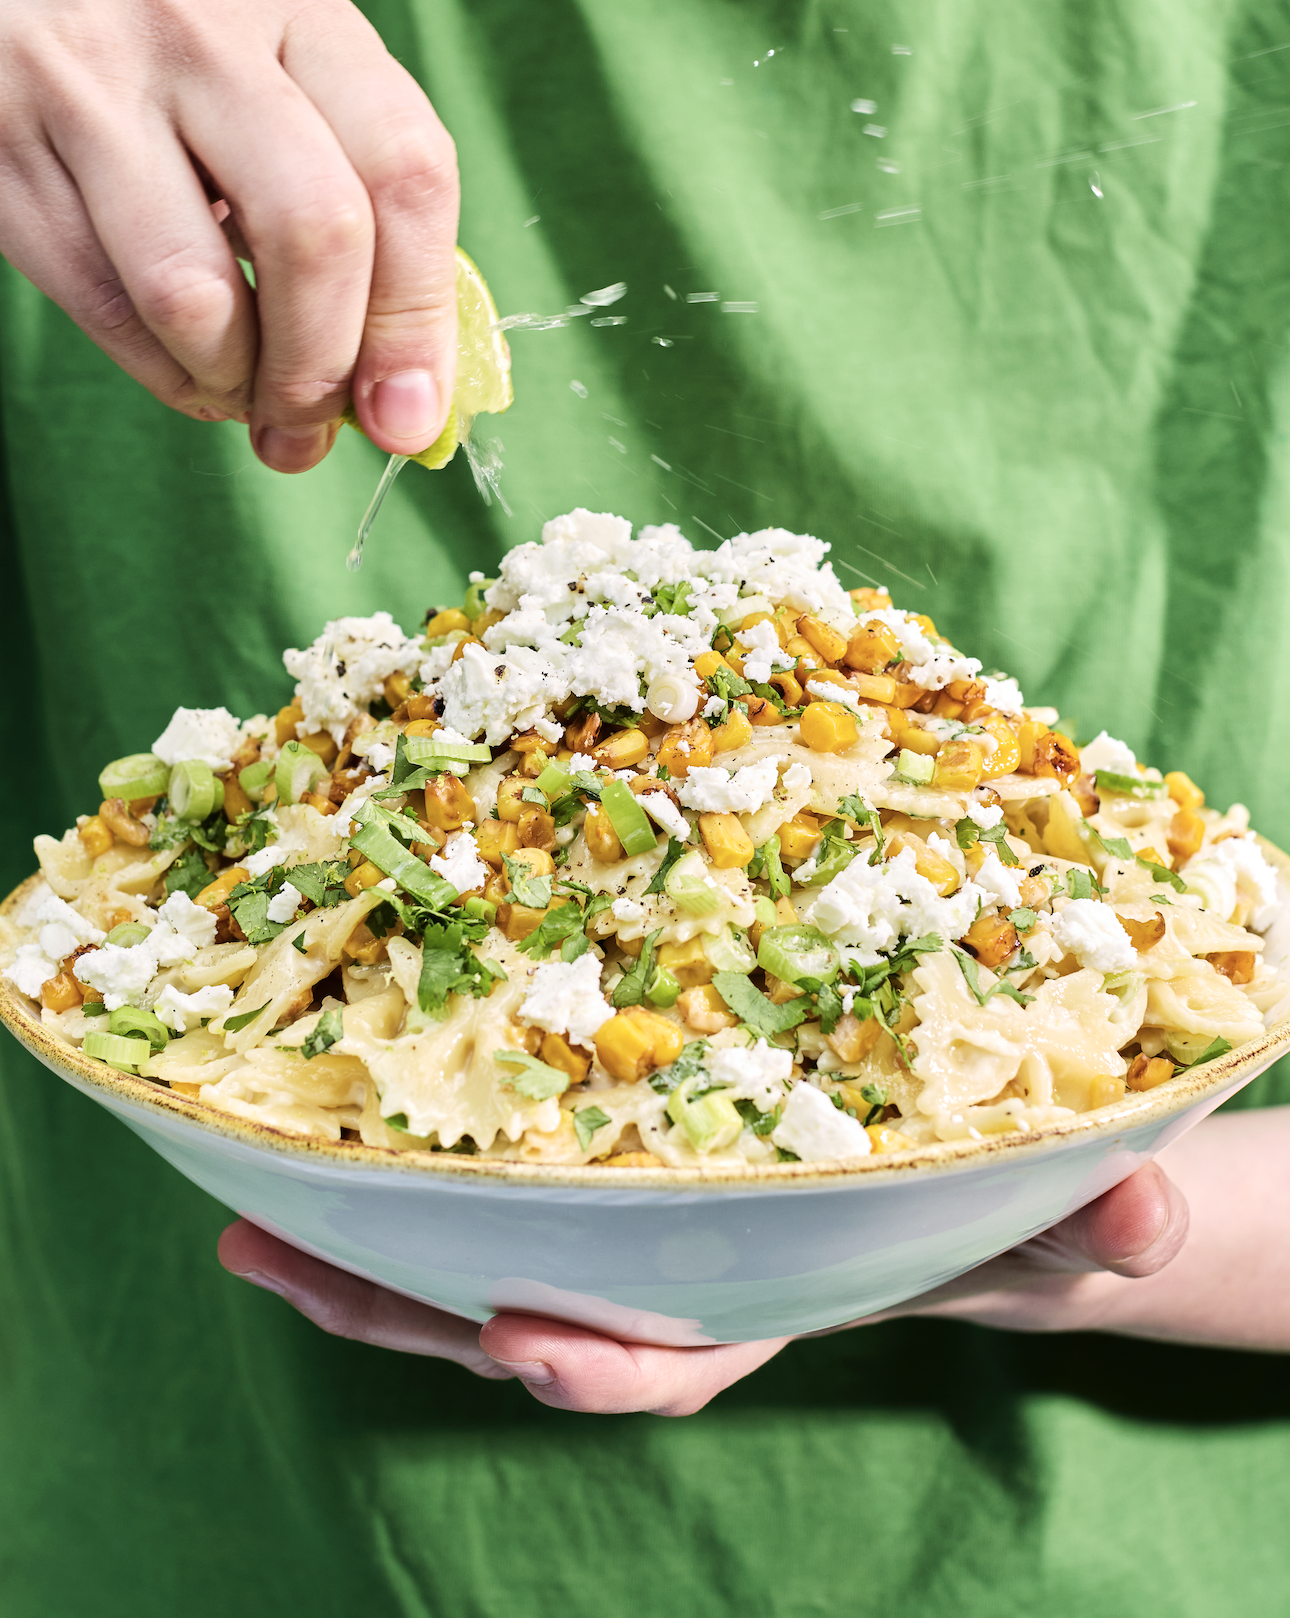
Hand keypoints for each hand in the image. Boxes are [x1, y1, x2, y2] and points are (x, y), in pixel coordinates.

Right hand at [0, 0, 457, 471]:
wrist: (4, 11)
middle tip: (309, 417)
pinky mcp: (11, 151)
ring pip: (199, 295)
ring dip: (234, 381)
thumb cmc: (182, 96)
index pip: (407, 173)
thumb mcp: (289, 122)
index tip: (407, 414)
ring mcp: (95, 84)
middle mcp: (205, 36)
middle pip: (315, 234)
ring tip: (240, 387)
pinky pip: (109, 312)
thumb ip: (363, 245)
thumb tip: (402, 412)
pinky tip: (183, 367)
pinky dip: (165, 376)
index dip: (416, 319)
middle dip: (322, 367)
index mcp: (308, 25)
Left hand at [217, 1159, 1186, 1414]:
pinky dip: (408, 1200)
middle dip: (409, 1313)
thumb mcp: (1066, 1214)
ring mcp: (632, 1240)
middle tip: (283, 1266)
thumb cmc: (1008, 1204)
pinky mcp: (606, 1187)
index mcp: (773, 1297)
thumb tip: (1142, 1219)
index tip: (534, 1347)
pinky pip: (494, 1205)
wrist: (966, 1186)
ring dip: (365, 1261)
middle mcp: (681, 1283)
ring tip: (246, 1226)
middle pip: (528, 1323)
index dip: (607, 1363)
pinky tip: (326, 1158)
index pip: (679, 1356)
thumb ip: (1103, 1224)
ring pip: (481, 1271)